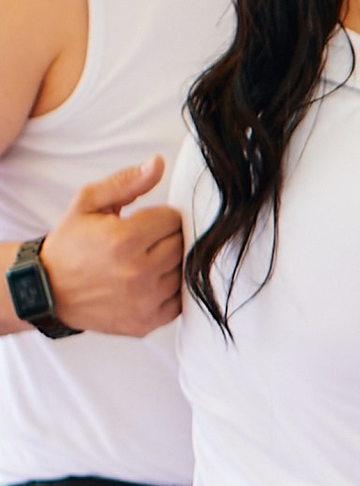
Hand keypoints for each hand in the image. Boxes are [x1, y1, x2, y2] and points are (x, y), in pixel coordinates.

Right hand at [34, 162, 182, 335]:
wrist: (48, 289)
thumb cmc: (70, 243)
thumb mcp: (88, 203)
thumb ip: (126, 183)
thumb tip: (157, 163)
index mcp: (125, 239)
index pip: (174, 219)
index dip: (161, 217)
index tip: (145, 222)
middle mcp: (138, 273)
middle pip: (183, 245)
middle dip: (167, 238)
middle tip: (146, 241)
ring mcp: (145, 301)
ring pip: (184, 272)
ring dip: (172, 264)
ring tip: (147, 260)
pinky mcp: (147, 322)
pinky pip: (180, 300)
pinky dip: (171, 289)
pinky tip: (151, 281)